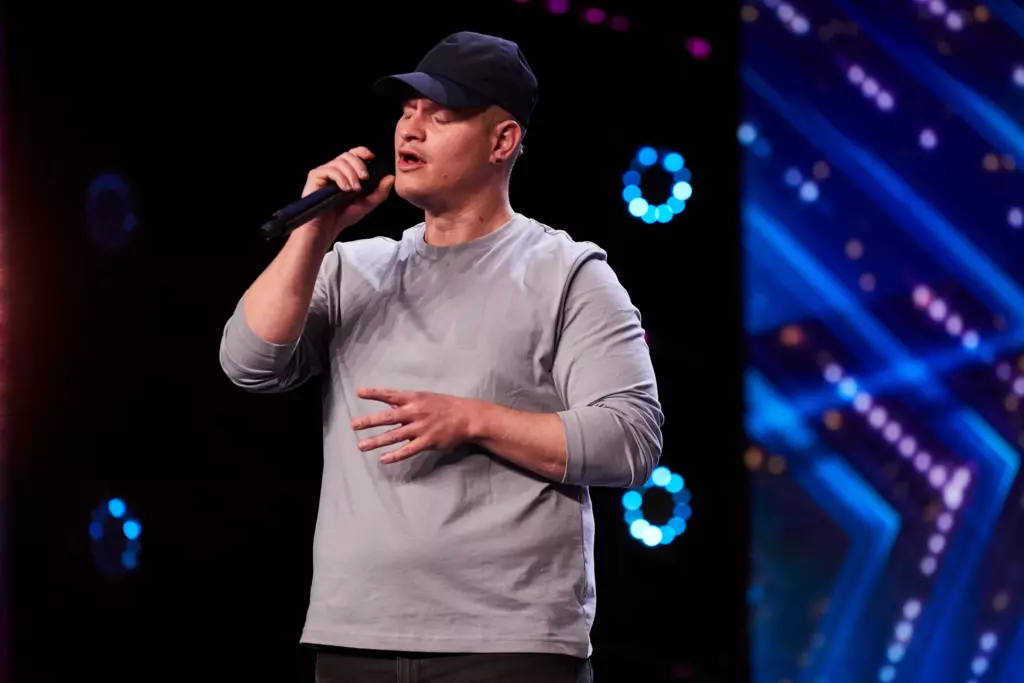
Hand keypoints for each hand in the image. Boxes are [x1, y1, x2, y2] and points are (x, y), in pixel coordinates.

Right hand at [301, 147, 394, 238]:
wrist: (327, 229)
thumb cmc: (343, 216)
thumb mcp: (367, 204)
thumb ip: (380, 192)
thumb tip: (391, 177)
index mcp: (346, 172)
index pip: (354, 154)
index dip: (362, 151)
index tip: (371, 157)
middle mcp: (335, 170)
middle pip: (347, 155)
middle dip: (359, 165)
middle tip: (364, 179)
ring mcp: (324, 172)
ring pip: (339, 162)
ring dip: (350, 174)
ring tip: (354, 190)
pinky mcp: (315, 177)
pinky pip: (329, 170)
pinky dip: (340, 178)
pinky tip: (345, 189)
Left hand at [351, 387, 476, 463]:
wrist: (467, 417)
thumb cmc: (444, 406)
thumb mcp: (425, 398)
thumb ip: (408, 402)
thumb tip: (390, 405)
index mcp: (413, 398)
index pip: (390, 394)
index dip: (374, 393)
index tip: (358, 392)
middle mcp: (414, 412)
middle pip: (387, 417)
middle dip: (369, 421)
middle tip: (354, 425)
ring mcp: (420, 428)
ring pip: (393, 436)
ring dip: (376, 441)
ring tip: (361, 446)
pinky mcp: (426, 441)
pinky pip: (407, 450)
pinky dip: (395, 455)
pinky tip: (383, 459)